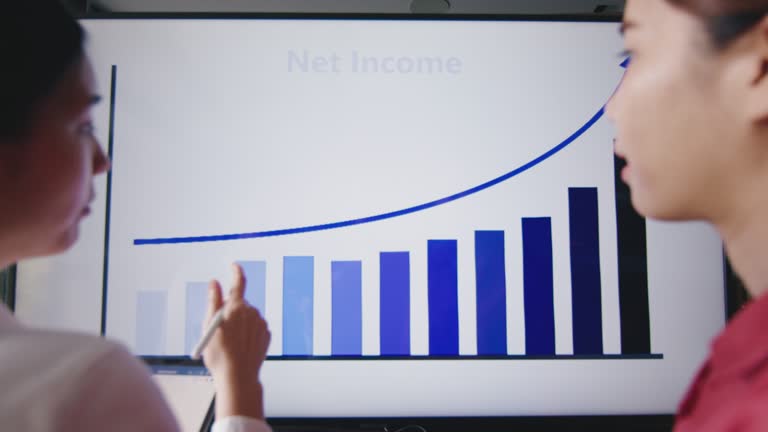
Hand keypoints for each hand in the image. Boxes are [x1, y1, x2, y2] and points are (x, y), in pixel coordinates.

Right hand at [202, 263, 270, 419]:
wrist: (238, 376)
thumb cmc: (219, 353)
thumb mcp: (209, 326)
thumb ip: (213, 301)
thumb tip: (215, 282)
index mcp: (236, 307)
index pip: (239, 282)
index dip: (237, 271)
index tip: (234, 266)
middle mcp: (252, 312)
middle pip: (240, 303)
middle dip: (231, 309)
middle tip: (220, 327)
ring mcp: (261, 324)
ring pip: (248, 316)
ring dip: (240, 322)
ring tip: (230, 342)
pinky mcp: (266, 335)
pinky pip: (255, 328)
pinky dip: (248, 332)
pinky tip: (240, 345)